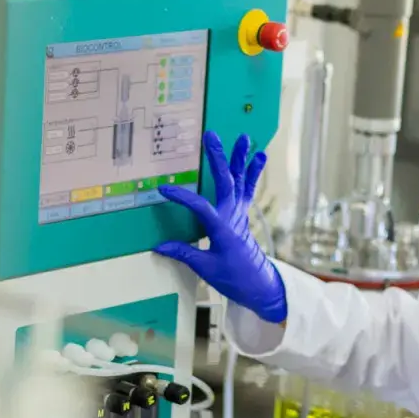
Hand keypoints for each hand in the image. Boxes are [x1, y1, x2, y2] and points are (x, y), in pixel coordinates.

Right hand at [154, 131, 286, 323]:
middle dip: (218, 159)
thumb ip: (183, 254)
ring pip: (240, 180)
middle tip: (212, 136)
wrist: (256, 281)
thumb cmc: (232, 276)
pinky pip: (248, 188)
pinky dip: (252, 172)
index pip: (200, 208)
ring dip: (240, 158)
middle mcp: (233, 216)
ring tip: (244, 137)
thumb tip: (158, 246)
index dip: (182, 197)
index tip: (164, 188)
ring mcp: (240, 212)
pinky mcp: (243, 212)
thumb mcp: (205, 269)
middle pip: (225, 183)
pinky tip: (260, 155)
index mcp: (222, 229)